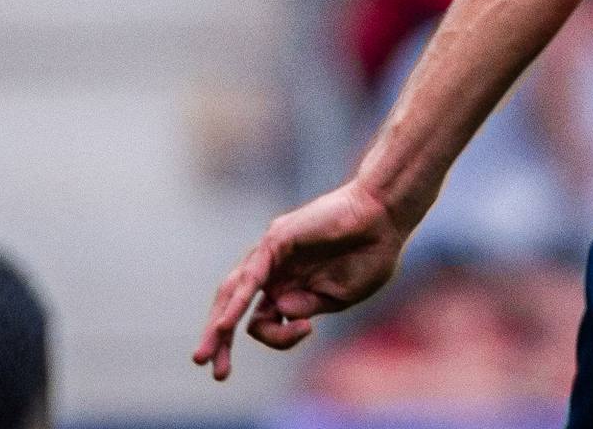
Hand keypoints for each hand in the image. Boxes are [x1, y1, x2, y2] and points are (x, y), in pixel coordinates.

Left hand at [192, 180, 411, 379]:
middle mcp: (275, 273)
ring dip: (218, 325)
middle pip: (235, 310)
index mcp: (290, 290)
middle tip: (215, 372)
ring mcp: (273, 255)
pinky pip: (251, 275)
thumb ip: (307, 308)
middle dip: (222, 342)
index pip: (263, 322)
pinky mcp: (277, 239)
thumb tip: (279, 310)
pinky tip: (227, 323)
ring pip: (233, 293)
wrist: (386, 219)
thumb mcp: (338, 297)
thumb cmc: (371, 256)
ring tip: (205, 355)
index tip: (308, 330)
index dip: (279, 338)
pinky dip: (237, 301)